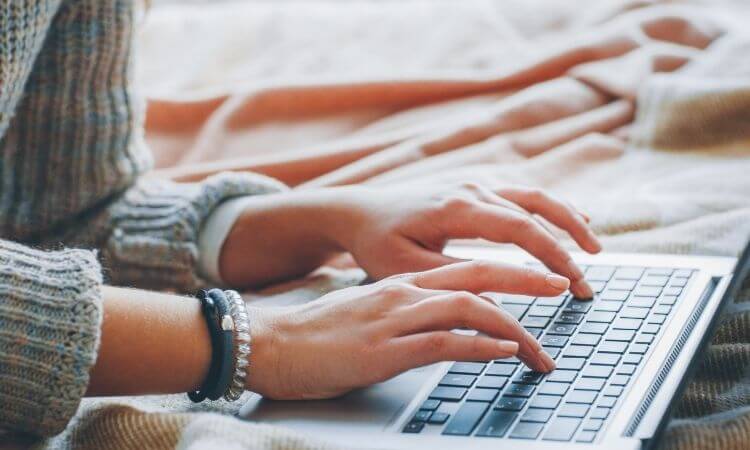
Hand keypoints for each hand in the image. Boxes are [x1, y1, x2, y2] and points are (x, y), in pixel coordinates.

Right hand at [245, 261, 564, 398]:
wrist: (272, 343)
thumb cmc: (318, 332)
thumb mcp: (369, 312)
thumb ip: (407, 311)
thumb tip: (444, 323)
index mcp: (403, 281)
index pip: (468, 268)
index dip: (511, 272)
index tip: (541, 282)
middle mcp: (404, 291)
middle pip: (479, 274)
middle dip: (528, 280)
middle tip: (564, 287)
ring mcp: (396, 318)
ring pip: (470, 308)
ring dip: (514, 328)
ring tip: (541, 348)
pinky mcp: (386, 349)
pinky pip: (445, 342)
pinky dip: (480, 347)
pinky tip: (503, 354)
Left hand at [326, 183, 599, 297]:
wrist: (358, 211)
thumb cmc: (377, 242)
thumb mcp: (406, 270)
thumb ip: (453, 282)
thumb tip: (497, 307)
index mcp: (456, 208)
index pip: (520, 230)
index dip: (552, 256)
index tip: (572, 284)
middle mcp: (471, 188)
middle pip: (536, 211)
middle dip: (568, 246)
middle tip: (586, 282)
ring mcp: (474, 183)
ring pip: (534, 195)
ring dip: (568, 220)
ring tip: (594, 248)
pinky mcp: (474, 186)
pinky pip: (522, 193)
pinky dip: (550, 208)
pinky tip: (570, 220)